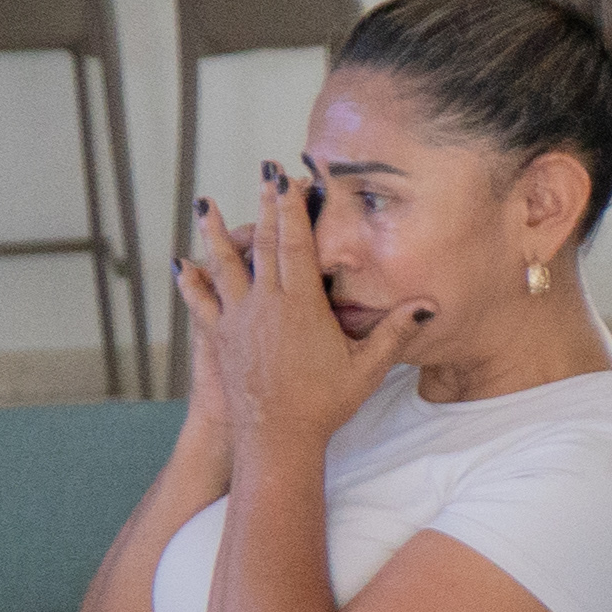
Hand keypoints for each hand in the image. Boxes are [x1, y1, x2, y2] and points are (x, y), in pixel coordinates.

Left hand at [186, 167, 422, 456]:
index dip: (291, 209)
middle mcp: (265, 305)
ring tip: (202, 204)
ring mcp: (238, 320)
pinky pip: (201, 302)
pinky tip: (182, 265)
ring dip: (214, 232)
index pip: (295, 244)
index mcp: (301, 305)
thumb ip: (396, 331)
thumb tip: (429, 303)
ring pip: (223, 265)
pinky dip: (191, 281)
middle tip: (262, 174)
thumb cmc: (324, 403)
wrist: (275, 438)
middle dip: (264, 206)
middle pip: (263, 244)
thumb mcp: (368, 367)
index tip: (289, 180)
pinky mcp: (220, 339)